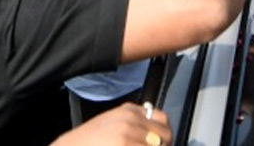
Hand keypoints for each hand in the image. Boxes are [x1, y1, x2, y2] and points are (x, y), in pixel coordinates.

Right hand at [48, 104, 171, 145]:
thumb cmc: (89, 142)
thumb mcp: (112, 124)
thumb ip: (134, 125)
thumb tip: (157, 138)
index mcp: (129, 111)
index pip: (163, 119)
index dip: (165, 136)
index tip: (161, 145)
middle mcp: (131, 120)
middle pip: (165, 136)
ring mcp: (128, 135)